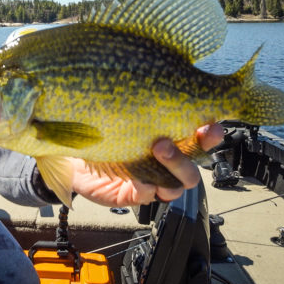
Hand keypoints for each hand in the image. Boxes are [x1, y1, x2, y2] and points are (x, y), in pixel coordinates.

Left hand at [71, 124, 223, 206]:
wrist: (73, 154)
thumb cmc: (103, 131)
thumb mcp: (125, 116)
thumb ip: (144, 111)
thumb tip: (158, 87)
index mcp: (170, 142)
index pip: (199, 142)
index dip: (210, 137)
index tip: (210, 127)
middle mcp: (165, 165)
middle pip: (193, 168)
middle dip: (186, 155)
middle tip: (164, 142)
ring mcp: (152, 182)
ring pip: (176, 186)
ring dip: (171, 171)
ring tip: (156, 152)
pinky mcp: (134, 196)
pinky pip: (148, 195)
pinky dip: (145, 187)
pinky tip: (137, 179)